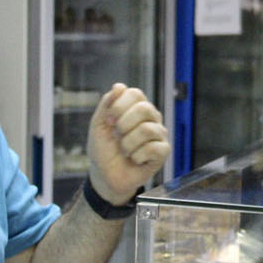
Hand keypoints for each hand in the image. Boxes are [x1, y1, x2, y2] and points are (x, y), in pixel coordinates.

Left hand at [86, 83, 169, 204]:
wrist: (105, 175)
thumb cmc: (103, 149)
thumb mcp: (98, 124)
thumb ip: (107, 103)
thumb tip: (119, 87)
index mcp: (135, 107)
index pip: (135, 93)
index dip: (119, 106)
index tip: (109, 120)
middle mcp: (150, 118)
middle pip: (144, 108)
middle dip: (124, 124)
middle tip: (117, 136)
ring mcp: (158, 134)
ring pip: (147, 130)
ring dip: (128, 143)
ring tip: (125, 151)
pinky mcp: (163, 151)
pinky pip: (153, 148)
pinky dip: (137, 156)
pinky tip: (135, 159)